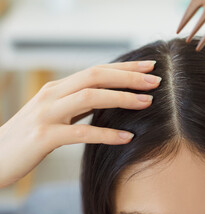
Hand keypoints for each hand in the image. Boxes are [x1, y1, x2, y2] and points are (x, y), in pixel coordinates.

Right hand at [0, 61, 160, 187]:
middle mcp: (52, 95)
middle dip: (128, 77)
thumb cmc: (30, 136)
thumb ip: (78, 105)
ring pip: (90, 98)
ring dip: (122, 99)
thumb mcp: (56, 114)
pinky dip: (106, 134)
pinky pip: (81, 133)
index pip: (96, 70)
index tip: (149, 67)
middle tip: (156, 80)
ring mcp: (47, 114)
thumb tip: (108, 98)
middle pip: (96, 76)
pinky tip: (127, 137)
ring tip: (147, 102)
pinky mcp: (44, 137)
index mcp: (57, 88)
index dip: (124, 67)